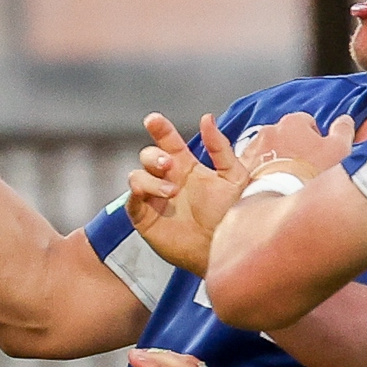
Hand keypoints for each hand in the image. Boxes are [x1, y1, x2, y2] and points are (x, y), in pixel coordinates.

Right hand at [127, 112, 249, 275]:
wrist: (226, 248)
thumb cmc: (234, 214)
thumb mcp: (234, 176)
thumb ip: (220, 148)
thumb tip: (207, 118)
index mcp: (187, 166)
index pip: (168, 141)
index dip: (159, 129)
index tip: (153, 120)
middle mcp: (168, 179)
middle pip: (148, 156)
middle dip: (154, 156)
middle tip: (169, 164)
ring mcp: (155, 198)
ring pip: (136, 176)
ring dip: (149, 178)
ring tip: (171, 192)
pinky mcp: (146, 218)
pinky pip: (132, 201)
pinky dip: (136, 194)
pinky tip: (149, 194)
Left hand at [240, 112, 354, 175]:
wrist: (285, 203)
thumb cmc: (313, 174)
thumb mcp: (340, 150)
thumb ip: (343, 131)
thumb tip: (344, 121)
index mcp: (293, 122)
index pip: (306, 122)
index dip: (315, 138)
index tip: (319, 153)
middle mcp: (269, 131)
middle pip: (285, 136)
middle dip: (294, 148)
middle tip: (305, 168)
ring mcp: (253, 149)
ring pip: (268, 151)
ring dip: (277, 160)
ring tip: (289, 179)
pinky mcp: (242, 170)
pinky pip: (254, 167)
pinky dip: (263, 173)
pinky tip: (274, 185)